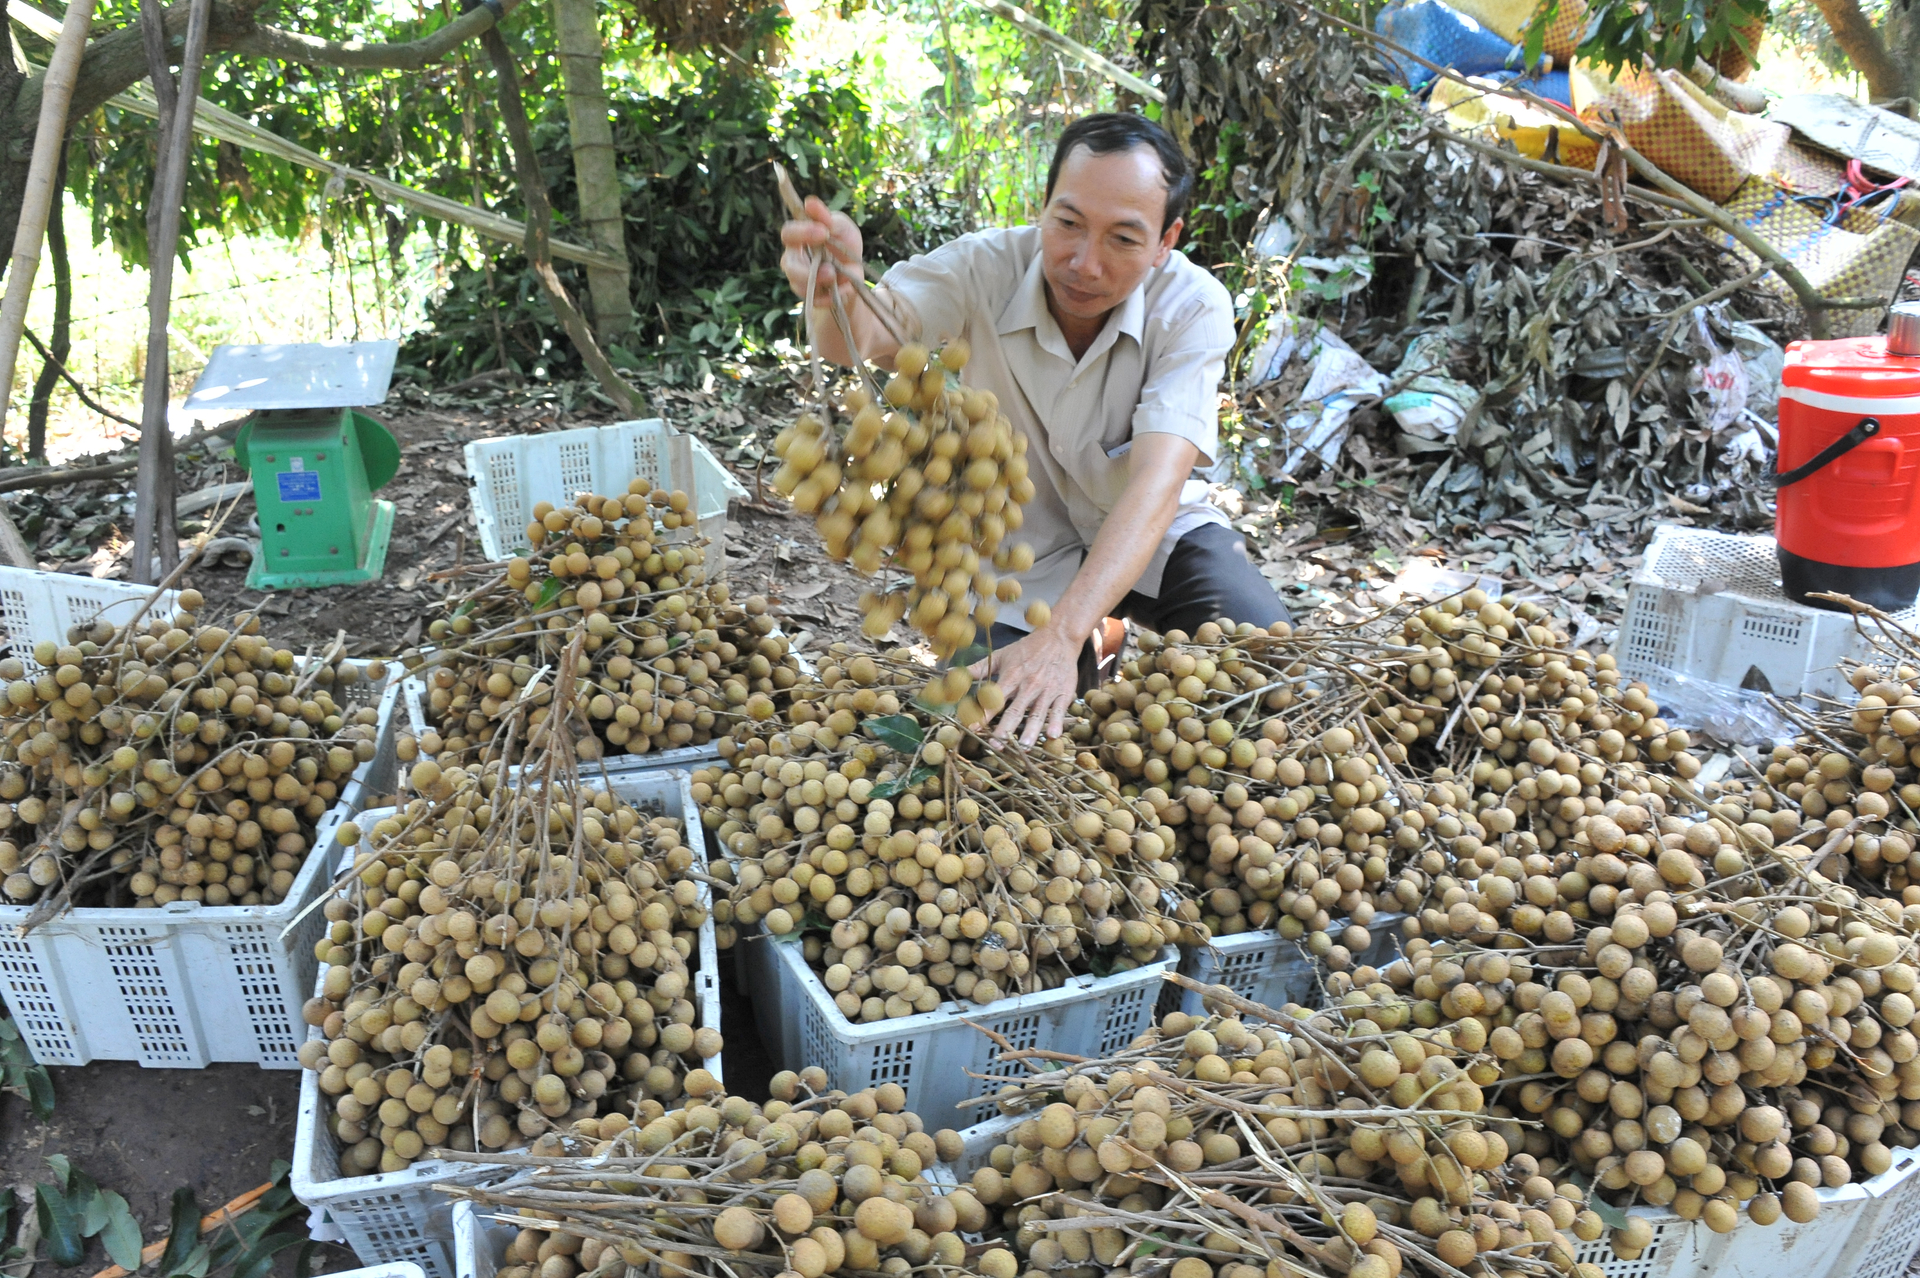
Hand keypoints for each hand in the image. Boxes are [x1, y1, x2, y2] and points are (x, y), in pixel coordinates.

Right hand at [780, 195, 864, 309]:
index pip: (788, 233)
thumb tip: (810, 202)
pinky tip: (843, 289)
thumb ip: (826, 217)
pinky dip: (831, 296)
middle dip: (806, 268)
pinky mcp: (811, 297)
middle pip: (788, 265)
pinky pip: (815, 300)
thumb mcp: (841, 226)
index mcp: (798, 238)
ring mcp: (800, 280)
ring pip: (798, 285)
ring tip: (834, 277)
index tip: (823, 232)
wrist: (856, 271)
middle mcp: (794, 259)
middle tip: (829, 268)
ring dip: (818, 282)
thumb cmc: (844, 243)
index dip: (802, 232)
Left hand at [969, 625, 1079, 746]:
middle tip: (997, 745)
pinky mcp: (1063, 692)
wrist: (1058, 637)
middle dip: (1006, 729)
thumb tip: (952, 674)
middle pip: (1016, 710)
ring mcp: (1047, 690)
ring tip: (1025, 747)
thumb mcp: (1002, 656)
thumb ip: (978, 669)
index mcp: (1011, 676)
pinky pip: (1060, 710)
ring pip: (1038, 713)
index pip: (995, 698)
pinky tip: (1053, 735)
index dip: (984, 714)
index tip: (974, 728)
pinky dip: (1057, 722)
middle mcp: (1028, 684)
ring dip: (1031, 731)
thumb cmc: (1027, 649)